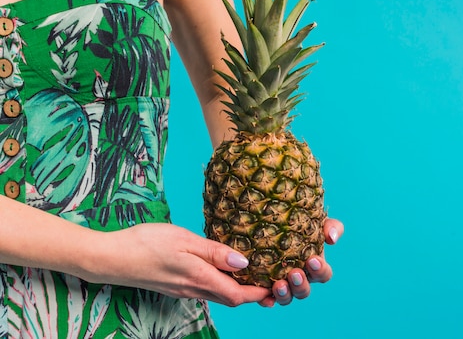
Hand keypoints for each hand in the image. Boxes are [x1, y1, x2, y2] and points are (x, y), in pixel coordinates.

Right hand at [84, 223, 271, 306]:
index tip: (275, 282)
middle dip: (253, 293)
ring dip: (237, 288)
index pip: (237, 295)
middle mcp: (193, 289)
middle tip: (270, 276)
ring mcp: (183, 290)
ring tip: (252, 271)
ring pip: (218, 295)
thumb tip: (245, 263)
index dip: (259, 292)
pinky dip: (220, 283)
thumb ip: (215, 252)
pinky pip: (205, 289)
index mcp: (199, 278)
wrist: (110, 258)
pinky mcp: (175, 286)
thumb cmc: (145, 243)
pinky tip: (222, 268)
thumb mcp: (184, 240)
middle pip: (231, 298)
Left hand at [265, 218, 343, 306]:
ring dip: (285, 294)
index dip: (320, 270)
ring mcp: (283, 285)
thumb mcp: (318, 222)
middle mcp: (299, 280)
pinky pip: (265, 298)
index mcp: (314, 267)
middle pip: (304, 291)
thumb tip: (332, 238)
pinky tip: (264, 295)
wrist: (274, 220)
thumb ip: (331, 227)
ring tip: (279, 285)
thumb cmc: (300, 223)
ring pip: (287, 298)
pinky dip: (266, 300)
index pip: (323, 274)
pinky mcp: (264, 287)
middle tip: (295, 273)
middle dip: (301, 284)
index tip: (313, 259)